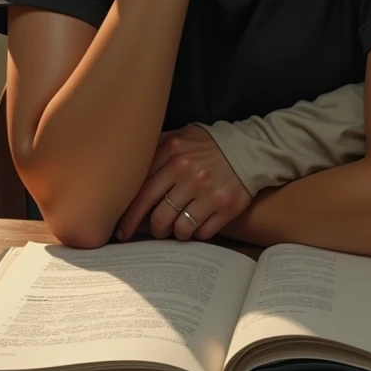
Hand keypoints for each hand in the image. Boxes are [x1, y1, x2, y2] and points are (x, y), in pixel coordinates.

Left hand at [115, 126, 252, 242]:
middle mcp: (189, 174)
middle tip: (155, 230)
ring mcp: (209, 192)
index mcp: (173, 155)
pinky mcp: (226, 207)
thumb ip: (155, 148)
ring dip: (175, 233)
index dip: (129, 216)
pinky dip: (196, 233)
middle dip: (153, 229)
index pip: (142, 193)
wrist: (249, 149)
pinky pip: (202, 232)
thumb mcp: (180, 137)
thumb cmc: (208, 145)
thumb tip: (126, 164)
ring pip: (180, 228)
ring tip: (177, 228)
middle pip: (159, 216)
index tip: (121, 230)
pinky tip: (197, 224)